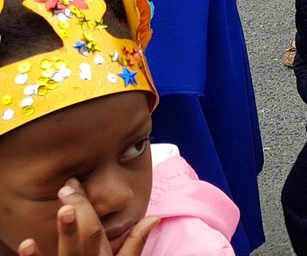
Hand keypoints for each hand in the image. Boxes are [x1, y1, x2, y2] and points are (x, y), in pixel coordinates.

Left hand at [18, 180, 158, 255]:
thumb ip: (135, 243)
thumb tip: (153, 218)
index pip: (96, 228)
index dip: (84, 205)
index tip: (72, 184)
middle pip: (88, 236)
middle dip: (80, 212)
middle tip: (68, 189)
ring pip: (69, 251)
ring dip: (67, 232)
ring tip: (64, 211)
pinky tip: (26, 244)